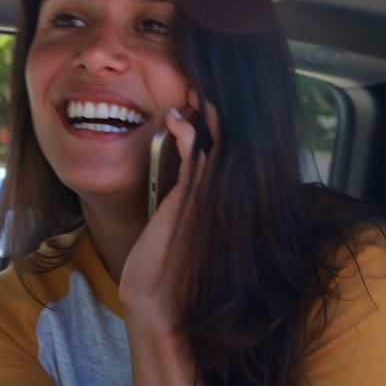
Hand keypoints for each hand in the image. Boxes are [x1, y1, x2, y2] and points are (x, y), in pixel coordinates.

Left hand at [119, 98, 215, 334]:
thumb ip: (185, 205)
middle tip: (203, 87)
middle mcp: (222, 199)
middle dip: (218, 113)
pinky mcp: (192, 198)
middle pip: (229, 144)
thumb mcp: (177, 230)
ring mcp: (210, 198)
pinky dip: (187, 132)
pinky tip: (176, 116)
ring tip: (193, 93)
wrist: (156, 298)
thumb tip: (183, 186)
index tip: (204, 105)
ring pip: (216, 144)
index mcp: (219, 204)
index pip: (225, 156)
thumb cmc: (163, 268)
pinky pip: (195, 155)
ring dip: (204, 116)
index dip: (219, 128)